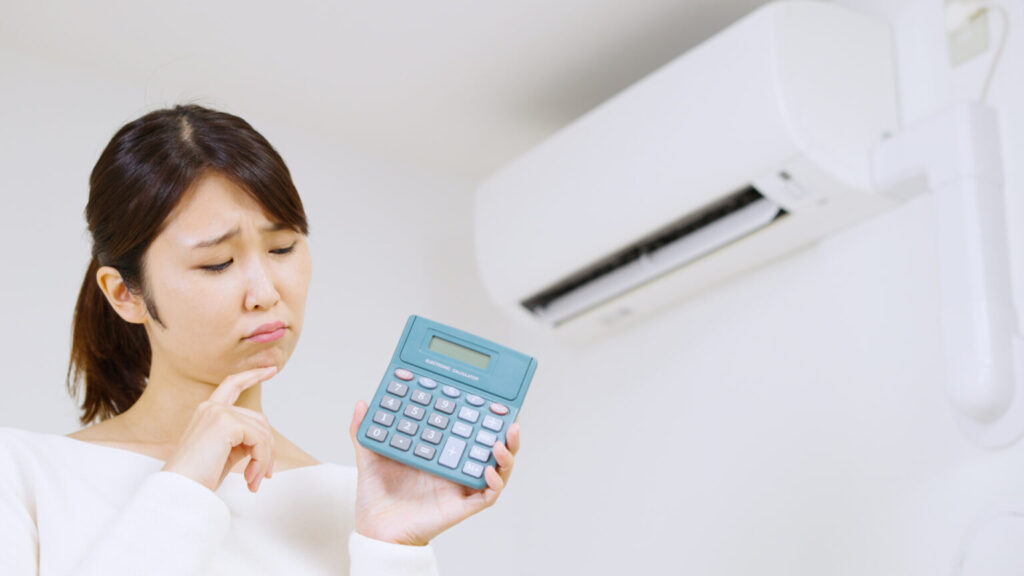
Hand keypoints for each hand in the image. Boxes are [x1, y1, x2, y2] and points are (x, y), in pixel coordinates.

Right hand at [161, 366, 277, 492]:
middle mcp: (212, 407)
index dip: (253, 375)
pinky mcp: (226, 423)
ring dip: (264, 459)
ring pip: (262, 431)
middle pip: (259, 419)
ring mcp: (218, 413)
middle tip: (264, 475)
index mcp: (208, 411)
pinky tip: (251, 477)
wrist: (179, 490)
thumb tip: (266, 439)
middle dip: (267, 448)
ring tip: (255, 480)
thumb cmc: (198, 476)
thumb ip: (242, 437)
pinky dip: (261, 460)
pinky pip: (260, 439)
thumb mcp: (224, 451)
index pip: (233, 384)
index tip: (271, 369)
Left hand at [349, 401, 519, 545]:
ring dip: (506, 456)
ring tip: (501, 442)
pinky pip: (487, 495)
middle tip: (509, 418)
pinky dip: (494, 483)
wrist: (375, 530)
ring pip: (497, 470)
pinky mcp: (462, 505)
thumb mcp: (370, 458)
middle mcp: (454, 468)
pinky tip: (487, 470)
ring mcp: (460, 486)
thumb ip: (364, 431)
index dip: (482, 416)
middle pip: (489, 447)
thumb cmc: (377, 498)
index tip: (489, 399)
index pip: (467, 430)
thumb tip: (362, 404)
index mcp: (439, 453)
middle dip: (506, 433)